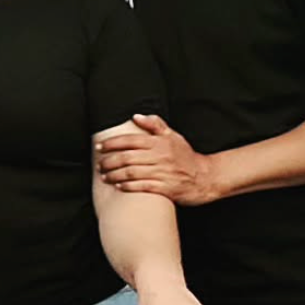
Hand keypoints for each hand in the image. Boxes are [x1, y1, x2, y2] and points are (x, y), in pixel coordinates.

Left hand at [96, 114, 221, 204]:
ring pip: (132, 173)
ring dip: (115, 175)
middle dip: (109, 161)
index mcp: (159, 143)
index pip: (130, 140)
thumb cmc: (186, 156)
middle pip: (127, 157)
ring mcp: (163, 173)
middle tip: (99, 165)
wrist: (206, 177)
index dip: (111, 143)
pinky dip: (129, 186)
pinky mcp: (166, 188)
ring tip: (105, 177)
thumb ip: (155, 124)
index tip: (99, 147)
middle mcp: (160, 157)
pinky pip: (143, 187)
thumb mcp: (173, 136)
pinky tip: (119, 186)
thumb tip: (136, 116)